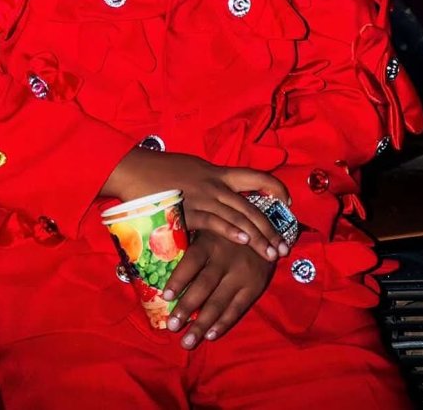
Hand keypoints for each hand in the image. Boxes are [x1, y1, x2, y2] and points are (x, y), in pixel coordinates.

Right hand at [102, 148, 291, 261]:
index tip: (288, 200)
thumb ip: (208, 181)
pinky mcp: (189, 210)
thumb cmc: (160, 170)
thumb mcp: (191, 170)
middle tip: (283, 246)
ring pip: (238, 216)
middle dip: (270, 228)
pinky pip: (215, 222)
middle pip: (250, 205)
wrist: (134, 169)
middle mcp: (214, 183)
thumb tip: (220, 192)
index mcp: (216, 172)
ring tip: (271, 253)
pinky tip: (244, 242)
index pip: (253, 176)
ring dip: (257, 236)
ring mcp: (202, 196)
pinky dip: (231, 231)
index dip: (274, 186)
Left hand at [163, 229, 274, 348]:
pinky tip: (210, 335)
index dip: (179, 279)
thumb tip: (162, 264)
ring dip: (202, 324)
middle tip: (172, 326)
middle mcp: (225, 259)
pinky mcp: (254, 287)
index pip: (192, 261)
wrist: (265, 232)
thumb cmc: (225, 233)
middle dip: (186, 308)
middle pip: (204, 286)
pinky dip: (223, 323)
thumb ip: (190, 244)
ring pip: (219, 302)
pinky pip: (237, 309)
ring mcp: (241, 275)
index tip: (165, 296)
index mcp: (210, 242)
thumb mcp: (209, 229)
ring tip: (187, 341)